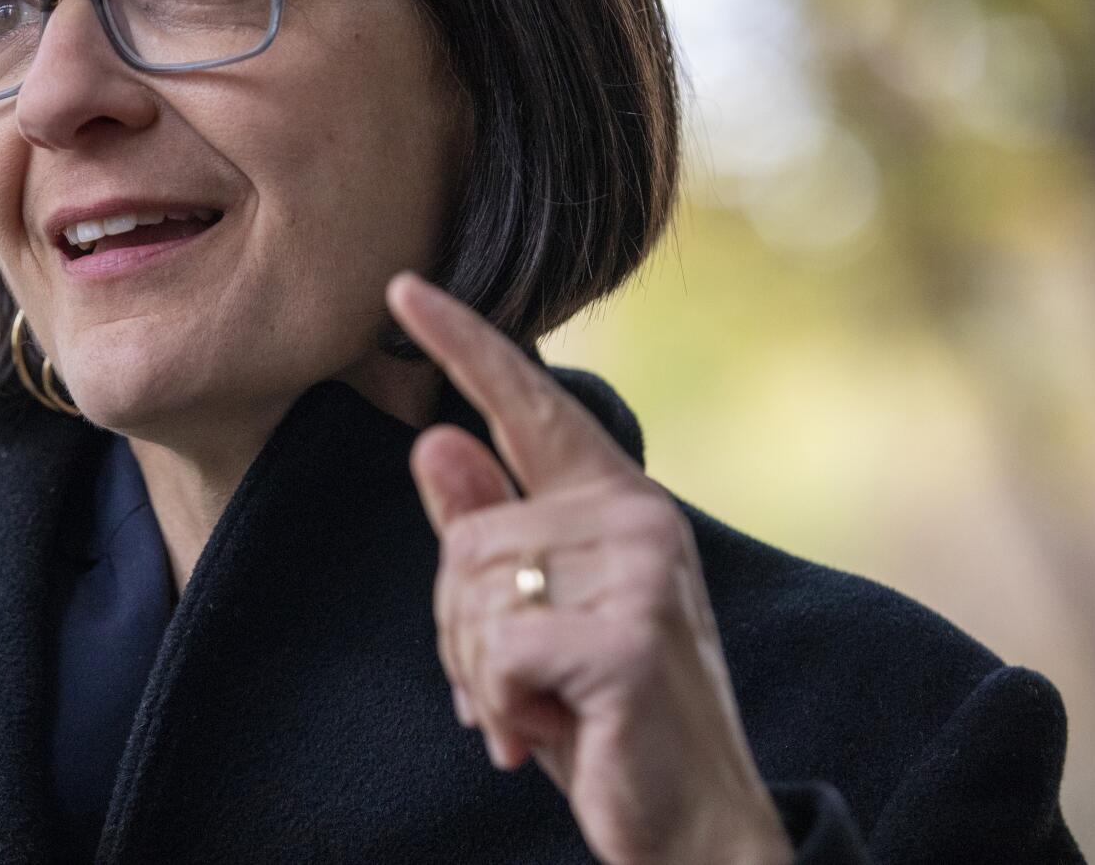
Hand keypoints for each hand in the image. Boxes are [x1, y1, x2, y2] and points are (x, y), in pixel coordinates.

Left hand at [387, 272, 791, 864]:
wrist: (692, 829)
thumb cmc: (606, 720)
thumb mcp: (532, 619)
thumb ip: (487, 531)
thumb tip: (433, 439)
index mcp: (614, 504)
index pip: (525, 406)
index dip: (461, 345)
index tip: (402, 284)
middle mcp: (635, 518)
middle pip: (464, 540)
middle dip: (461, 634)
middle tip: (520, 691)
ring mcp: (641, 573)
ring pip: (473, 596)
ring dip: (482, 679)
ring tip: (543, 713)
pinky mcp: (631, 637)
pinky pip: (500, 652)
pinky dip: (503, 710)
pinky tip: (550, 737)